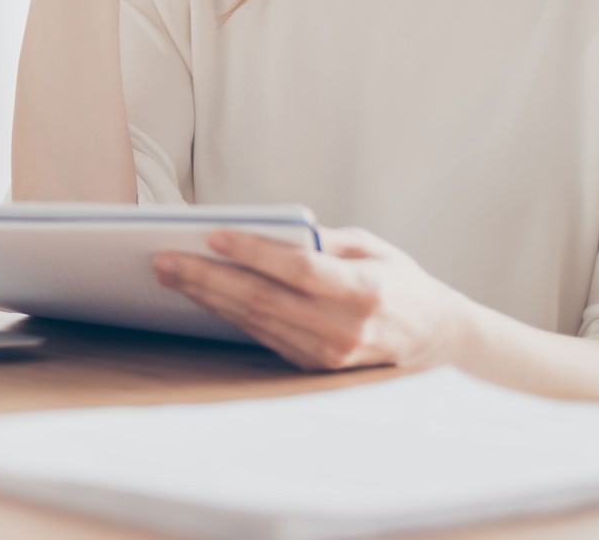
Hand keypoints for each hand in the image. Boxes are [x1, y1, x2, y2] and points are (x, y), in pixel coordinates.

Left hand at [152, 226, 477, 373]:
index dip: (254, 253)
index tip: (212, 235)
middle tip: (165, 258)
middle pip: (264, 300)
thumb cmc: (400, 284)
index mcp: (365, 293)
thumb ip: (325, 241)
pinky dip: (227, 314)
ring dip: (207, 297)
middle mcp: (344, 329)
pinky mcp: (313, 368)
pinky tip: (202, 295)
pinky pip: (262, 337)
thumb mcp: (374, 249)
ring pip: (255, 321)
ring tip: (170, 273)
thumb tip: (272, 231)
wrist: (434, 342)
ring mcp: (327, 355)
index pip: (299, 270)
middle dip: (208, 278)